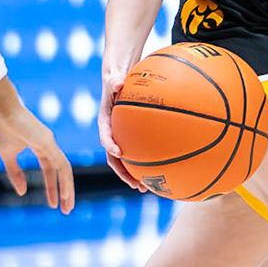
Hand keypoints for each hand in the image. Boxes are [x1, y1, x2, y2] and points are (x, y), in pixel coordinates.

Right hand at [0, 77, 74, 212]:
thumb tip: (22, 192)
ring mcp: (50, 143)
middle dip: (64, 191)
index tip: (52, 204)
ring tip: (67, 206)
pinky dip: (64, 179)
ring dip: (67, 189)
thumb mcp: (7, 155)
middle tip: (66, 210)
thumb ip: (15, 173)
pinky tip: (65, 193)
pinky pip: (61, 164)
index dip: (52, 187)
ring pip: (65, 170)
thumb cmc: (2, 127)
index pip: (50, 170)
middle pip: (61, 172)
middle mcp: (49, 145)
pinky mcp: (48, 142)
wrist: (0, 109)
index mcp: (40, 147)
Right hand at [97, 68, 142, 190]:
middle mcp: (112, 133)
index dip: (110, 145)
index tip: (119, 153)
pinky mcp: (131, 137)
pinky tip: (162, 170)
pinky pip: (139, 151)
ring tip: (146, 188)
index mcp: (105, 122)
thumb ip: (114, 81)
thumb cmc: (116, 78)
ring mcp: (122, 137)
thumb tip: (118, 83)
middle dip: (124, 172)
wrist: (117, 79)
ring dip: (134, 174)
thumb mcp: (113, 78)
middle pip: (115, 157)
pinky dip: (147, 162)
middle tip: (136, 184)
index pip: (105, 136)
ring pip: (127, 159)